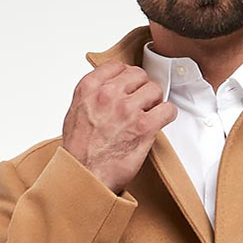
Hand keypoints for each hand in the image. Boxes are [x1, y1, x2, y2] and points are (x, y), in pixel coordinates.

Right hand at [61, 62, 176, 194]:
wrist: (85, 175)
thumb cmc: (79, 150)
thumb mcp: (75, 112)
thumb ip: (91, 96)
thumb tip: (105, 89)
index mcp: (89, 88)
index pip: (117, 66)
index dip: (126, 77)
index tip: (130, 87)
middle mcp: (108, 94)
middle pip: (138, 75)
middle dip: (142, 88)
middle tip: (141, 103)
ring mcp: (127, 109)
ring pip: (154, 89)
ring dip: (155, 101)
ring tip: (150, 113)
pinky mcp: (144, 126)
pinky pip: (167, 109)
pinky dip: (168, 114)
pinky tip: (161, 120)